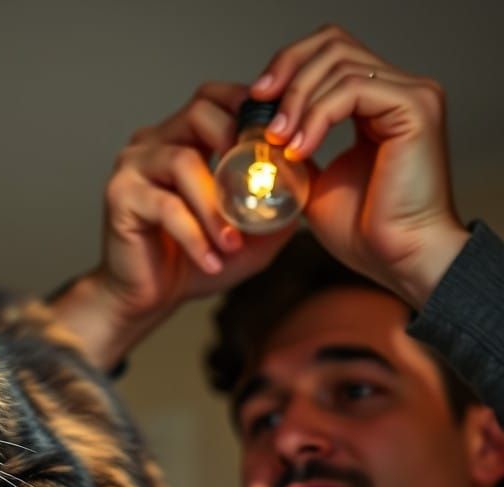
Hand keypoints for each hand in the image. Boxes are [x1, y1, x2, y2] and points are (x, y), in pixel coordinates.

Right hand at [52, 83, 296, 368]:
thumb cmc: (190, 261)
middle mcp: (152, 143)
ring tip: (233, 243)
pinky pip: (166, 207)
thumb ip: (275, 202)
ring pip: (183, 161)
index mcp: (179, 138)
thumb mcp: (247, 231)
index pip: (215, 97)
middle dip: (236, 144)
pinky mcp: (120, 197)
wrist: (143, 298)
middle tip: (258, 183)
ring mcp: (132, 167)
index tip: (278, 144)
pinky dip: (194, 236)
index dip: (249, 110)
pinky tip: (211, 261)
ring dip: (215, 205)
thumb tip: (311, 176)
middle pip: (199, 112)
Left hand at [251, 24, 469, 307]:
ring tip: (277, 140)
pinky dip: (317, 116)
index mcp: (378, 101)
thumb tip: (259, 138)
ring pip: (339, 64)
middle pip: (333, 44)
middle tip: (257, 106)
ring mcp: (411, 95)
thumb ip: (295, 153)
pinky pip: (353, 90)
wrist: (395, 260)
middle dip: (286, 71)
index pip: (329, 55)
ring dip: (296, 100)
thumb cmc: (363, 232)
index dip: (287, 67)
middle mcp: (399, 89)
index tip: (254, 99)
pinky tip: (298, 148)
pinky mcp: (415, 109)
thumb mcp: (313, 184)